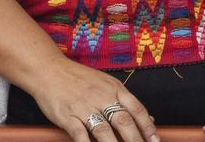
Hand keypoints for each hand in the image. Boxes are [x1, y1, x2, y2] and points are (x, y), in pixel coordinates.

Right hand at [28, 56, 158, 141]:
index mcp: (115, 89)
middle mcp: (102, 97)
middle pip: (123, 121)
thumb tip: (149, 119)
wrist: (49, 70)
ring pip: (103, 131)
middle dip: (135, 140)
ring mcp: (84, 107)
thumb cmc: (80, 78)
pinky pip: (79, 134)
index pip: (137, 109)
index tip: (155, 140)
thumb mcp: (107, 84)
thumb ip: (125, 101)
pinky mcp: (67, 116)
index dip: (147, 127)